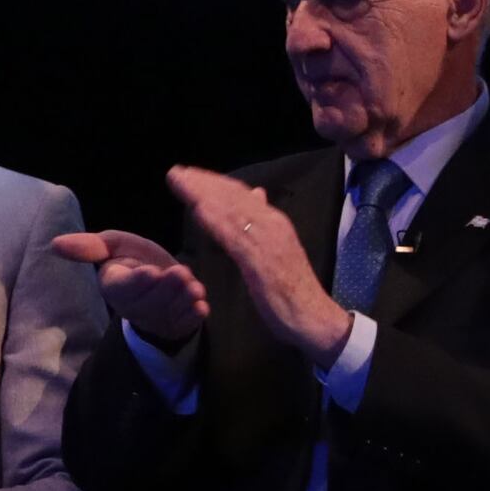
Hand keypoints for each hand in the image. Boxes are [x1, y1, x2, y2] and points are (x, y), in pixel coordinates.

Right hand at [53, 224, 210, 349]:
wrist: (162, 281)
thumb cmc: (136, 260)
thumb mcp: (115, 246)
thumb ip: (91, 246)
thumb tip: (54, 243)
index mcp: (113, 286)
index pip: (122, 288)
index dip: (137, 282)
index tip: (152, 272)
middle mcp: (131, 307)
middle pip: (148, 301)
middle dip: (166, 288)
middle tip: (182, 274)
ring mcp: (153, 320)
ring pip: (167, 313)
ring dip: (181, 301)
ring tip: (194, 287)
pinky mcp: (174, 327)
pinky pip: (184, 325)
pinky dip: (193, 316)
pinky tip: (201, 306)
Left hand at [163, 166, 351, 367]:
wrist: (313, 317)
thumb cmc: (294, 288)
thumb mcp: (279, 249)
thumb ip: (265, 224)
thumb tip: (257, 193)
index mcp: (276, 221)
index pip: (241, 194)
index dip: (214, 182)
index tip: (190, 175)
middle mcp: (272, 224)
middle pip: (233, 196)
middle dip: (203, 182)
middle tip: (176, 172)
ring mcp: (267, 241)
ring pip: (230, 210)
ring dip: (201, 193)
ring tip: (178, 182)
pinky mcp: (260, 261)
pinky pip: (233, 236)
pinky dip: (214, 220)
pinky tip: (196, 210)